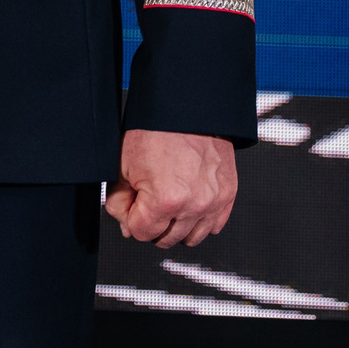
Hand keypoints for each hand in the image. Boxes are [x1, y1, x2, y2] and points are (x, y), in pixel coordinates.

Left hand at [105, 129, 237, 247]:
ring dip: (175, 227)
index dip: (130, 219)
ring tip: (165, 206)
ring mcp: (214, 202)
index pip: (142, 232)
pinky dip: (199, 221)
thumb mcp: (123, 165)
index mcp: (166, 199)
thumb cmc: (156, 130)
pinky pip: (214, 226)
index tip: (130, 205)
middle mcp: (195, 204)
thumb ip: (120, 201)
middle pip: (166, 238)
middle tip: (145, 202)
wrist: (187, 109)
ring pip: (191, 237)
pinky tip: (186, 206)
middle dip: (151, 224)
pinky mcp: (228, 195)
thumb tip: (125, 223)